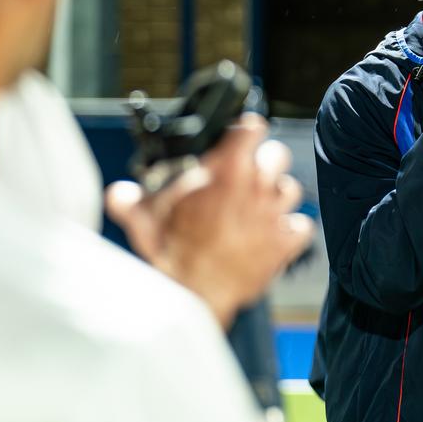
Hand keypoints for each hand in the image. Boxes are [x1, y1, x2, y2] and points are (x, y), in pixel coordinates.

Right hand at [106, 113, 314, 326]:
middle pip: (278, 154)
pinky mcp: (285, 243)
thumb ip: (130, 199)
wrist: (193, 292)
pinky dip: (292, 229)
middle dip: (265, 160)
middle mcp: (257, 186)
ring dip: (277, 195)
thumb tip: (120, 192)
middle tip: (249, 173)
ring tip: (260, 205)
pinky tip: (276, 233)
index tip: (242, 133)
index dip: (246, 130)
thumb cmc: (170, 252)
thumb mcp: (142, 217)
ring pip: (291, 189)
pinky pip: (302, 226)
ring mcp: (274, 214)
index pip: (250, 129)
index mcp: (227, 169)